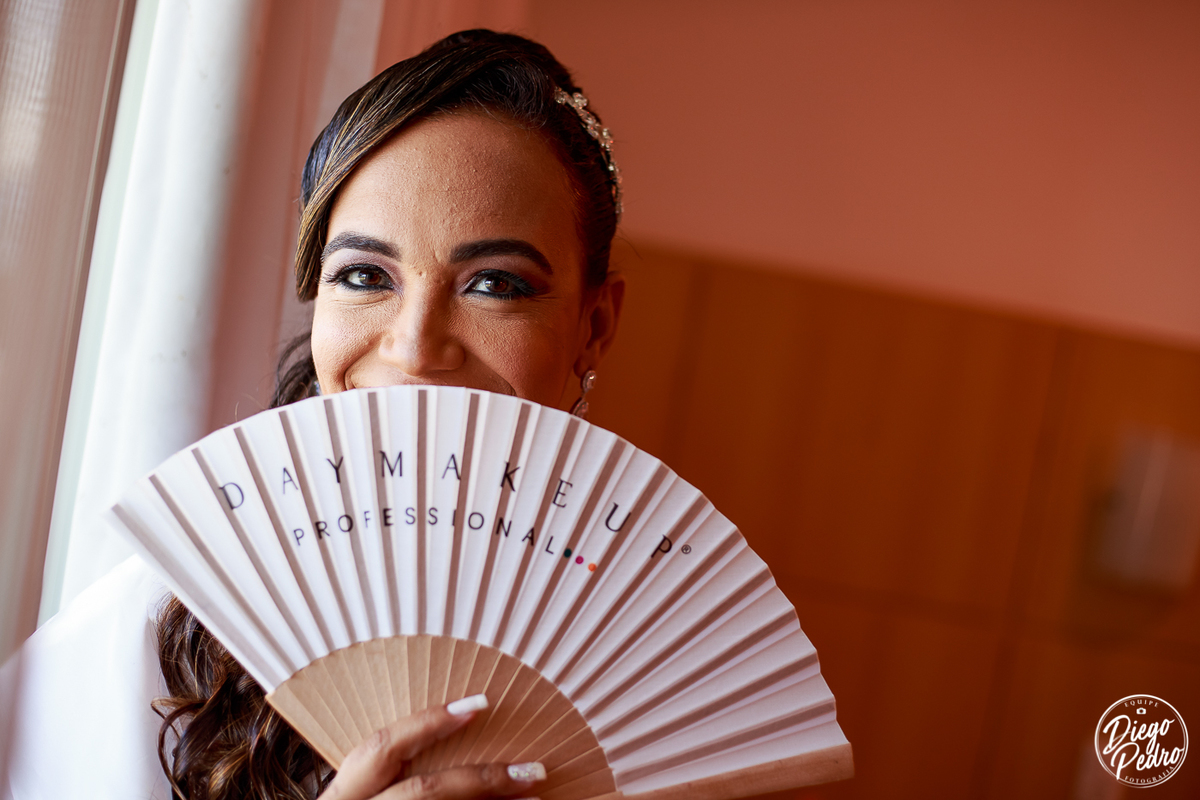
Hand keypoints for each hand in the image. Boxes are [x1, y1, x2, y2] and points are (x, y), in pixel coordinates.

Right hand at [318, 694, 545, 799]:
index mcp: (346, 793)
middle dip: (483, 779)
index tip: (481, 703)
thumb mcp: (363, 795)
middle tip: (534, 770)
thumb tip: (463, 742)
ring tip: (536, 798)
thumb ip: (394, 773)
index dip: (429, 722)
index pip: (383, 747)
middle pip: (425, 791)